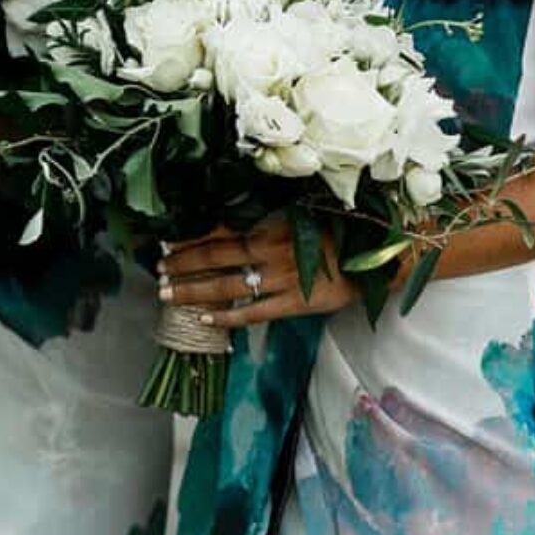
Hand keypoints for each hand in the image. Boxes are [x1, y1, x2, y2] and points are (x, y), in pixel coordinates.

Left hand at [156, 218, 359, 328]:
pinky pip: (255, 312)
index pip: (217, 232)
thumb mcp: (297, 215)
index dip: (188, 239)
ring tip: (167, 294)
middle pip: (214, 258)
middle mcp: (270, 250)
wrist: (378, 253)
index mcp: (269, 225)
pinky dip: (228, 316)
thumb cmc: (336, 230)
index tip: (163, 243)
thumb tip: (226, 221)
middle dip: (181, 265)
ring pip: (227, 286)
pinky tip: (205, 319)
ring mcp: (282, 278)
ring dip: (193, 291)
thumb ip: (263, 220)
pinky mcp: (297, 303)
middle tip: (156, 271)